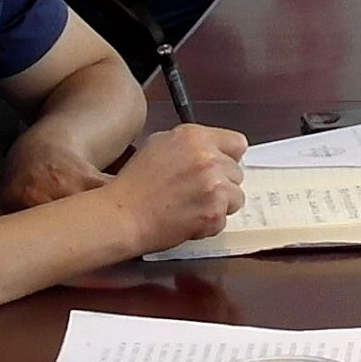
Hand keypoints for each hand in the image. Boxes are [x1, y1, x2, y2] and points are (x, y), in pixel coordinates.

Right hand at [87, 121, 248, 256]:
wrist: (123, 215)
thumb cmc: (135, 184)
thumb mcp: (158, 145)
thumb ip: (190, 144)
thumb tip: (212, 150)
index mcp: (195, 137)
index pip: (238, 144)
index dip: (229, 158)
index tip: (220, 168)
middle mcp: (208, 157)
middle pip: (237, 173)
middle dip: (222, 184)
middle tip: (197, 192)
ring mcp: (213, 185)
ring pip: (236, 197)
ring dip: (219, 205)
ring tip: (192, 207)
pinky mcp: (214, 211)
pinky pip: (224, 219)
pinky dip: (209, 224)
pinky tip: (187, 220)